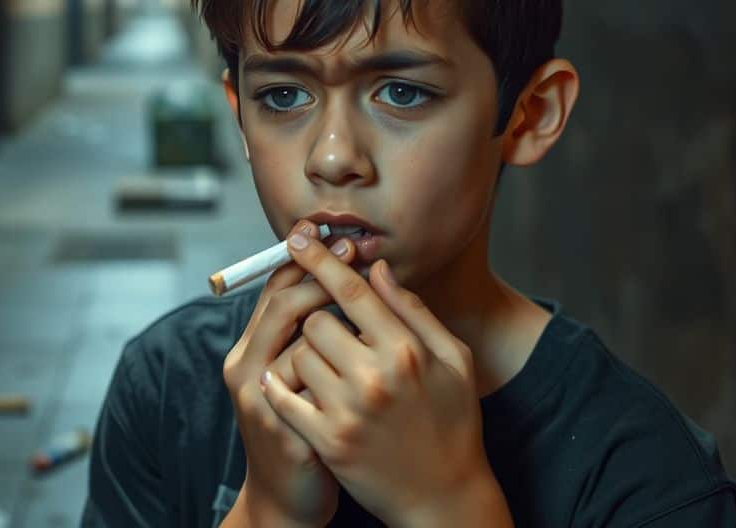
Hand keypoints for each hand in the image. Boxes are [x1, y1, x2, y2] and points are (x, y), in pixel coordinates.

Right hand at [222, 220, 359, 526]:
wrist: (289, 497)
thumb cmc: (303, 426)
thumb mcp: (297, 374)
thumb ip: (314, 328)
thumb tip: (353, 275)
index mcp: (252, 347)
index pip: (275, 288)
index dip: (309, 260)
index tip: (346, 238)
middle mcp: (246, 368)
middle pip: (283, 305)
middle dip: (324, 276)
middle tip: (358, 252)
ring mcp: (261, 401)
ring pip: (302, 344)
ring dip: (341, 324)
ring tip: (376, 304)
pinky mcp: (287, 431)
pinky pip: (319, 389)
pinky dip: (347, 372)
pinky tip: (374, 361)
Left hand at [259, 235, 495, 524]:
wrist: (445, 497)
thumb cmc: (453, 424)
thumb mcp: (452, 360)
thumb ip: (413, 311)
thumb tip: (378, 268)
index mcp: (407, 350)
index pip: (352, 290)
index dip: (320, 259)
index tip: (297, 237)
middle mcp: (376, 377)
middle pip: (316, 319)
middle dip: (318, 321)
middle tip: (335, 338)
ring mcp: (349, 411)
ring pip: (298, 355)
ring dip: (305, 357)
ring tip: (329, 373)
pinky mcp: (328, 442)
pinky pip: (285, 397)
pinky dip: (282, 388)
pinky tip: (292, 388)